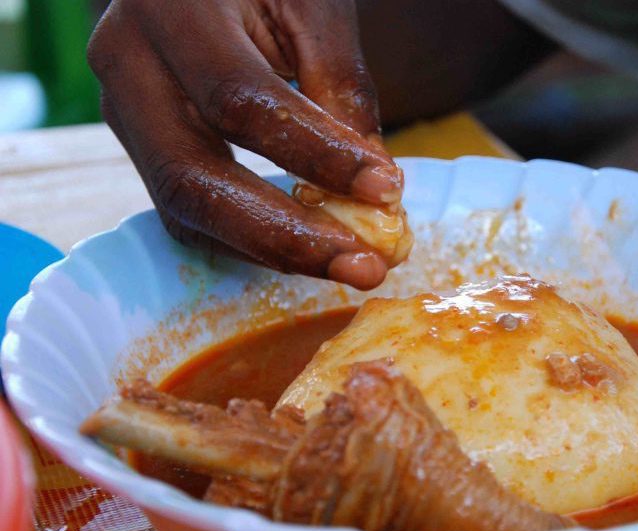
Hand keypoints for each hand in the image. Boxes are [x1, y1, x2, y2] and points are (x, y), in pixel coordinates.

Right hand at [87, 0, 401, 289]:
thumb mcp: (312, 5)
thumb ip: (340, 82)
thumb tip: (376, 187)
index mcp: (169, 8)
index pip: (239, 100)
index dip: (314, 154)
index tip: (384, 190)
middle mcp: (127, 63)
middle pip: (192, 177)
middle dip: (284, 236)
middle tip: (363, 267)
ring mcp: (123, 110)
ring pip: (185, 210)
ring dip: (272, 251)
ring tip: (347, 265)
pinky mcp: (141, 145)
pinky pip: (190, 212)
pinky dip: (252, 240)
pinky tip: (308, 247)